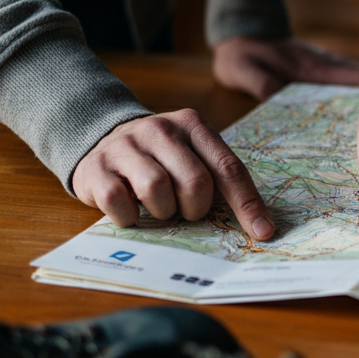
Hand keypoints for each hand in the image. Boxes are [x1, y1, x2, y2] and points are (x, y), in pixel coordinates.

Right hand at [72, 110, 273, 235]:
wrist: (98, 137)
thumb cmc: (159, 157)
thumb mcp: (191, 154)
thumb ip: (217, 178)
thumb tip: (256, 225)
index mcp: (192, 125)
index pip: (228, 168)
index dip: (247, 204)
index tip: (263, 232)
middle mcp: (159, 129)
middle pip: (195, 182)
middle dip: (195, 208)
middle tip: (185, 209)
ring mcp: (125, 146)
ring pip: (157, 190)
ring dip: (163, 211)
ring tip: (157, 206)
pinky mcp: (95, 168)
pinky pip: (119, 203)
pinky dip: (130, 217)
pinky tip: (131, 210)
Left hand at [213, 36, 358, 99]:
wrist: (242, 34)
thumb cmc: (242, 55)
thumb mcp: (243, 68)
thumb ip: (258, 79)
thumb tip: (275, 93)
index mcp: (315, 67)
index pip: (355, 74)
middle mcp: (329, 67)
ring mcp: (330, 69)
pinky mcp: (326, 73)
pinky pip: (354, 84)